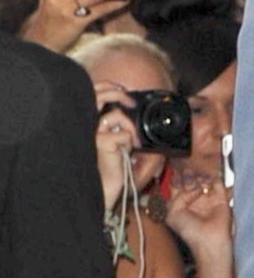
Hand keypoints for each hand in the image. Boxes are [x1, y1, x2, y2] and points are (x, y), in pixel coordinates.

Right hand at [91, 79, 142, 208]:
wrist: (107, 189)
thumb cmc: (115, 167)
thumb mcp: (123, 143)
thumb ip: (127, 126)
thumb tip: (142, 112)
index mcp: (90, 122)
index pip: (93, 93)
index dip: (108, 87)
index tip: (123, 92)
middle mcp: (88, 125)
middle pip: (99, 95)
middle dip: (118, 94)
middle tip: (132, 103)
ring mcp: (92, 134)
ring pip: (115, 115)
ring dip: (131, 126)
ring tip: (134, 141)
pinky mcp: (99, 143)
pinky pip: (123, 133)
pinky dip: (130, 141)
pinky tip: (126, 152)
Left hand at [164, 173, 233, 257]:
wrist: (209, 240)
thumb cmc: (189, 231)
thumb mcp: (172, 213)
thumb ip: (178, 195)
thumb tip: (194, 186)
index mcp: (180, 206)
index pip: (177, 187)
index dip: (176, 180)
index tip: (176, 176)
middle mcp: (193, 201)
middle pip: (190, 181)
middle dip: (188, 177)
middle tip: (189, 179)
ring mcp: (207, 199)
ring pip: (203, 180)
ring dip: (201, 177)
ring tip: (199, 183)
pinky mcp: (221, 199)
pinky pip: (218, 183)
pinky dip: (214, 178)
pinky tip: (209, 181)